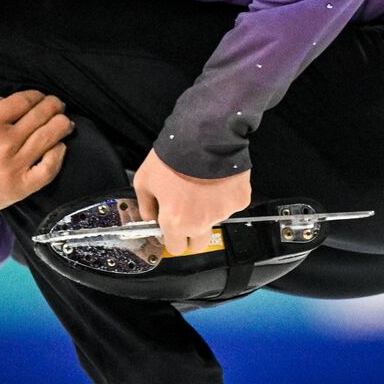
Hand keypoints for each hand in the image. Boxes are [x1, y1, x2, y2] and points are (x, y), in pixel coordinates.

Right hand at [0, 81, 73, 213]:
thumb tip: (3, 95)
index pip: (23, 100)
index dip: (36, 95)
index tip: (40, 97)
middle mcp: (4, 142)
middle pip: (41, 116)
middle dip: (54, 106)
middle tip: (58, 105)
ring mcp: (14, 166)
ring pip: (49, 137)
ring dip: (63, 124)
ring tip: (65, 121)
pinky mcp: (21, 186)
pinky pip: (49, 168)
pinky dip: (59, 154)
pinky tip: (60, 146)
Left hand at [133, 148, 251, 255]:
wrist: (203, 135)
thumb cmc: (172, 156)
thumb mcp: (144, 180)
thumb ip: (146, 206)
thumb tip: (150, 219)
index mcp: (175, 222)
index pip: (175, 248)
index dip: (172, 238)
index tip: (172, 228)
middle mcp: (201, 223)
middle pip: (199, 244)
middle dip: (192, 233)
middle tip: (187, 211)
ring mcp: (223, 212)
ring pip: (215, 221)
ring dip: (208, 211)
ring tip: (201, 186)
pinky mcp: (239, 201)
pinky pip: (230, 206)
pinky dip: (224, 197)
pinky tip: (216, 180)